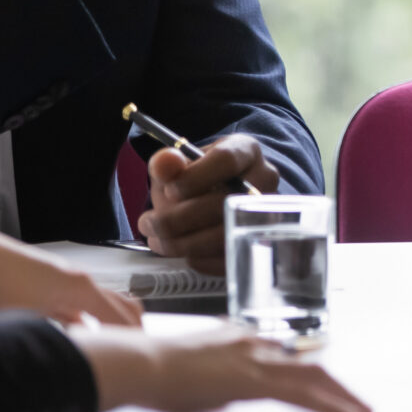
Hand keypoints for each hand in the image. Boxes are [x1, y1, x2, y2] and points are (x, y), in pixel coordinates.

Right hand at [70, 325, 370, 411]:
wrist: (143, 364)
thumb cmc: (156, 372)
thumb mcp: (194, 376)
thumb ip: (215, 381)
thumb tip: (221, 393)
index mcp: (241, 339)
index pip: (287, 357)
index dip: (311, 373)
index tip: (326, 384)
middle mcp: (255, 343)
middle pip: (308, 363)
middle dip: (334, 385)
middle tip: (355, 403)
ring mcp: (256, 358)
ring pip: (313, 375)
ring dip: (339, 396)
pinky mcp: (254, 378)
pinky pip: (302, 392)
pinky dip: (328, 405)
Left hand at [141, 135, 279, 274]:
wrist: (219, 194)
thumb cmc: (199, 176)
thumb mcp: (180, 163)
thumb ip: (168, 162)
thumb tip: (163, 164)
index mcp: (245, 151)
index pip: (227, 161)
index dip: (194, 177)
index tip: (169, 191)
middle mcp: (263, 182)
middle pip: (224, 204)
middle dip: (177, 219)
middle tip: (147, 223)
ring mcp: (264, 215)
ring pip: (224, 236)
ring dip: (182, 244)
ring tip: (156, 240)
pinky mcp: (258, 244)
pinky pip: (228, 259)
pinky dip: (198, 260)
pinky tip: (180, 252)